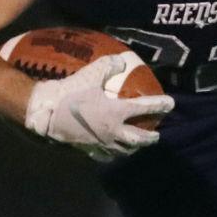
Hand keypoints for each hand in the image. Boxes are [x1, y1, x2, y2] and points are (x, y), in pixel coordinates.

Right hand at [23, 53, 173, 161]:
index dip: (159, 105)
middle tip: (157, 135)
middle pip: (139, 139)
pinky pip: (104, 155)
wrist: (45, 112)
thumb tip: (121, 61)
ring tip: (137, 145)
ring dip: (133, 148)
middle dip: (151, 137)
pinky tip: (112, 152)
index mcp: (116, 112)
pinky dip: (112, 154)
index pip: (144, 108)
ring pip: (124, 150)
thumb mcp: (90, 75)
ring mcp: (101, 142)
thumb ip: (108, 66)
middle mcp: (113, 131)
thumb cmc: (70, 92)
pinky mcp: (88, 148)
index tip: (171, 104)